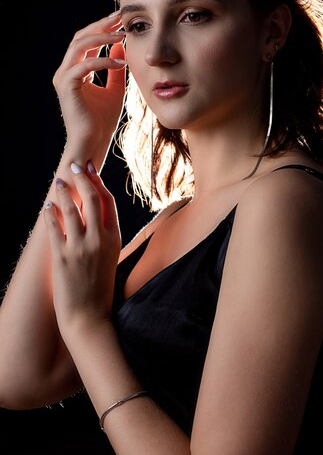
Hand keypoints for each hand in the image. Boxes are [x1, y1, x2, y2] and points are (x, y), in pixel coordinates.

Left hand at [43, 162, 121, 337]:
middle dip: (82, 178)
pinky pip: (54, 227)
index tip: (90, 170)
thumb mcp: (110, 258)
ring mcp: (81, 247)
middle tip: (74, 166)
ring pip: (72, 209)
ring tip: (58, 182)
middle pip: (92, 198)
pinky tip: (47, 207)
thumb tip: (92, 215)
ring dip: (63, 192)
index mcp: (114, 238)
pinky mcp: (63, 257)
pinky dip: (50, 213)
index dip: (98, 182)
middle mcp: (100, 239)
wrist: (90, 317)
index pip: (108, 201)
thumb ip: (104, 236)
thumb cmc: (99, 289)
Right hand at [52, 13, 126, 162]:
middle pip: (80, 38)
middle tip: (119, 18)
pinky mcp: (67, 86)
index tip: (120, 20)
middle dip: (101, 26)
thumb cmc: (103, 120)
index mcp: (74, 70)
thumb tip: (120, 46)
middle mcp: (65, 71)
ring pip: (79, 46)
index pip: (86, 41)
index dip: (102, 28)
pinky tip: (120, 62)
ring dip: (101, 38)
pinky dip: (103, 61)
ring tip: (121, 35)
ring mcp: (63, 78)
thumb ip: (115, 68)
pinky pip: (85, 65)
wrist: (93, 142)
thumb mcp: (115, 88)